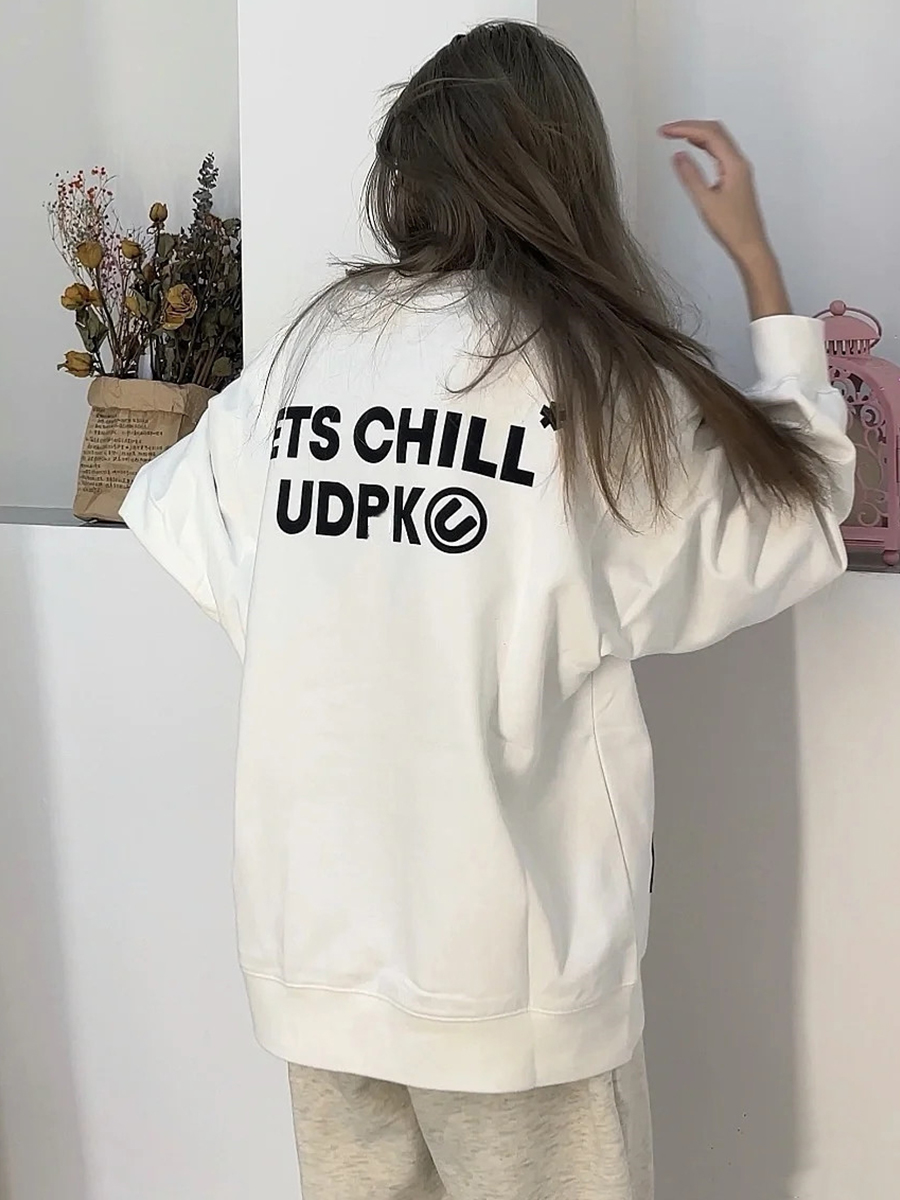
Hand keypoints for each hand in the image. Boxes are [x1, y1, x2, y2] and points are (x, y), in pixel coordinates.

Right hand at [659, 120, 768, 266]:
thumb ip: (691, 176)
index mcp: (734, 164)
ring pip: (718, 140)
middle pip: (715, 131)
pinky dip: (704, 145)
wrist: (750, 245)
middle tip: (668, 130)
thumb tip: (678, 156)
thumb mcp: (706, 202)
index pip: (709, 134)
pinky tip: (694, 148)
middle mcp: (738, 162)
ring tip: (676, 134)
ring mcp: (738, 169)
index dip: (685, 128)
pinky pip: (719, 152)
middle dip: (691, 126)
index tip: (666, 131)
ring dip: (697, 134)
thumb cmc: (733, 228)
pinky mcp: (735, 177)